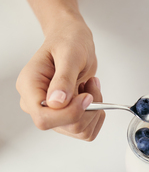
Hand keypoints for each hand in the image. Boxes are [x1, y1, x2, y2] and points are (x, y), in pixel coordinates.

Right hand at [16, 15, 104, 140]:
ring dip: (94, 110)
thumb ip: (63, 79)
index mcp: (29, 87)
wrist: (73, 41)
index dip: (69, 114)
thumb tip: (56, 102)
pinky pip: (86, 131)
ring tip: (90, 86)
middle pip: (65, 126)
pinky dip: (96, 115)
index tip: (86, 97)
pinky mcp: (66, 119)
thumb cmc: (68, 41)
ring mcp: (52, 114)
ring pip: (78, 131)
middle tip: (91, 86)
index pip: (43, 118)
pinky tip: (91, 96)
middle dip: (87, 109)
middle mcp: (38, 104)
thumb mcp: (69, 54)